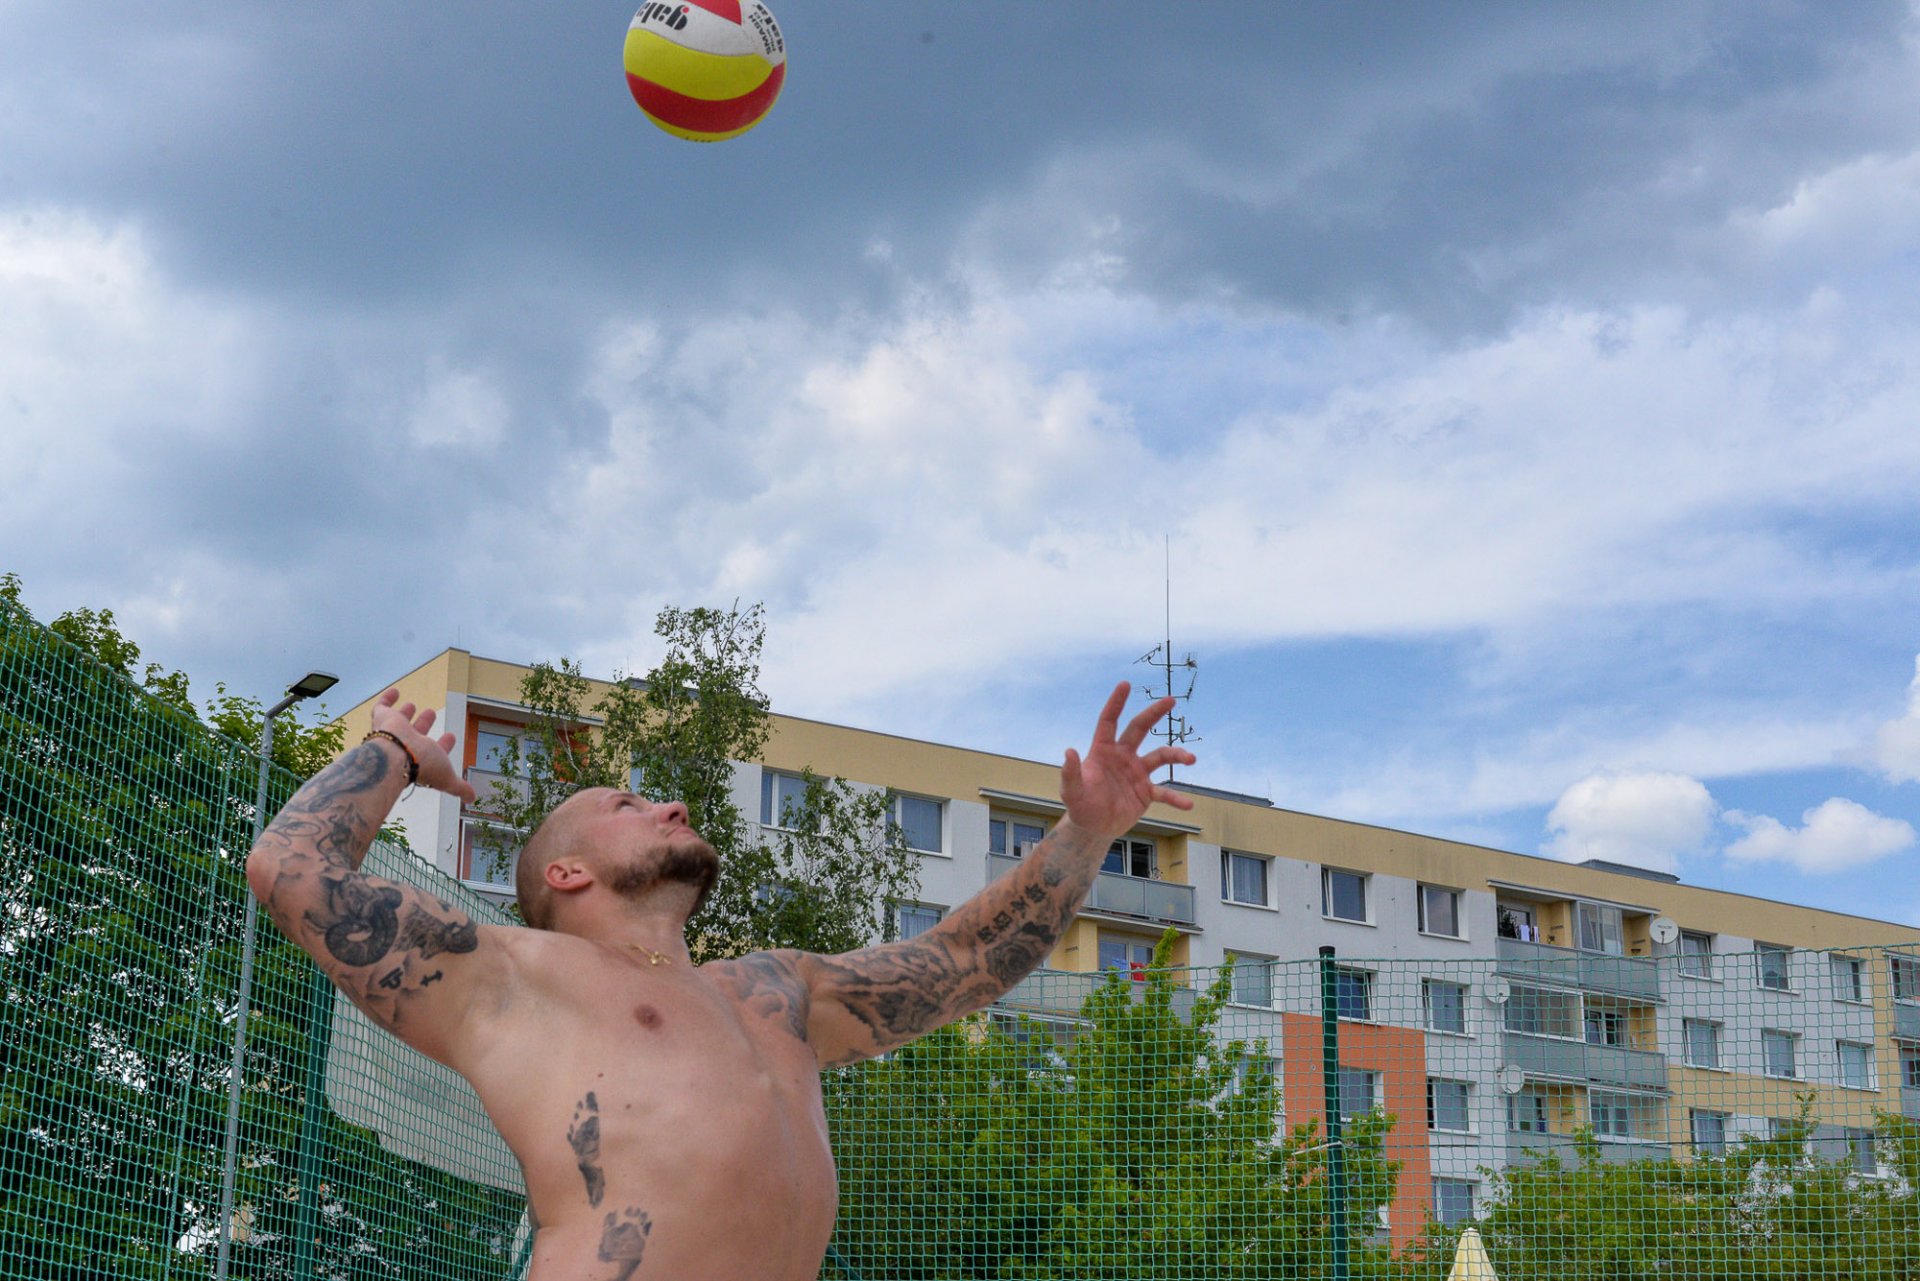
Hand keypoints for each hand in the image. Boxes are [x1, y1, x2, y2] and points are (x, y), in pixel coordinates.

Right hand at [371, 688, 476, 803]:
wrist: (394, 755)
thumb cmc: (421, 766)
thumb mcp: (447, 777)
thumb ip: (459, 788)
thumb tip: (473, 799)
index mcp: (423, 758)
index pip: (435, 751)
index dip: (444, 744)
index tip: (452, 736)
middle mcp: (407, 745)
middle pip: (416, 733)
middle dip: (423, 724)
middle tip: (430, 714)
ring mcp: (394, 732)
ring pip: (399, 721)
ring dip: (406, 713)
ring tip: (413, 705)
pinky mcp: (382, 719)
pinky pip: (382, 707)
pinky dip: (388, 698)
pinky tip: (395, 690)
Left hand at [1060, 682, 1196, 837]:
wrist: (1094, 827)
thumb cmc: (1080, 805)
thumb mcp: (1072, 791)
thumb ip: (1071, 773)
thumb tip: (1069, 751)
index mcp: (1103, 751)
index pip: (1109, 721)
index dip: (1116, 703)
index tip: (1125, 684)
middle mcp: (1123, 756)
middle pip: (1140, 728)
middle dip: (1154, 713)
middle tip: (1171, 700)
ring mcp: (1137, 773)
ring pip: (1160, 757)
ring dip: (1176, 755)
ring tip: (1190, 759)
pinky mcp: (1146, 792)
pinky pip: (1165, 793)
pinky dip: (1176, 798)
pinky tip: (1188, 805)